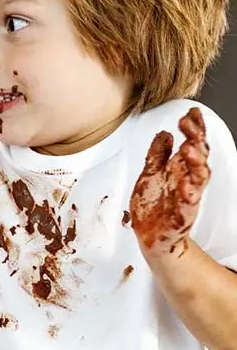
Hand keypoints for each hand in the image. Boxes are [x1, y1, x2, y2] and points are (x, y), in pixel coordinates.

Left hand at [129, 107, 209, 256]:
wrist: (150, 236)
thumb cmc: (154, 205)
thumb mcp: (151, 174)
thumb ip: (158, 154)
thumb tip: (165, 133)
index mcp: (180, 169)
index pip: (193, 144)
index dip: (194, 128)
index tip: (191, 113)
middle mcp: (187, 181)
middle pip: (199, 157)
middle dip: (196, 139)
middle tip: (188, 125)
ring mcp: (187, 199)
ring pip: (199, 179)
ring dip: (196, 163)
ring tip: (189, 148)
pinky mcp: (181, 217)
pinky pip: (188, 205)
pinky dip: (188, 195)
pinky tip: (185, 185)